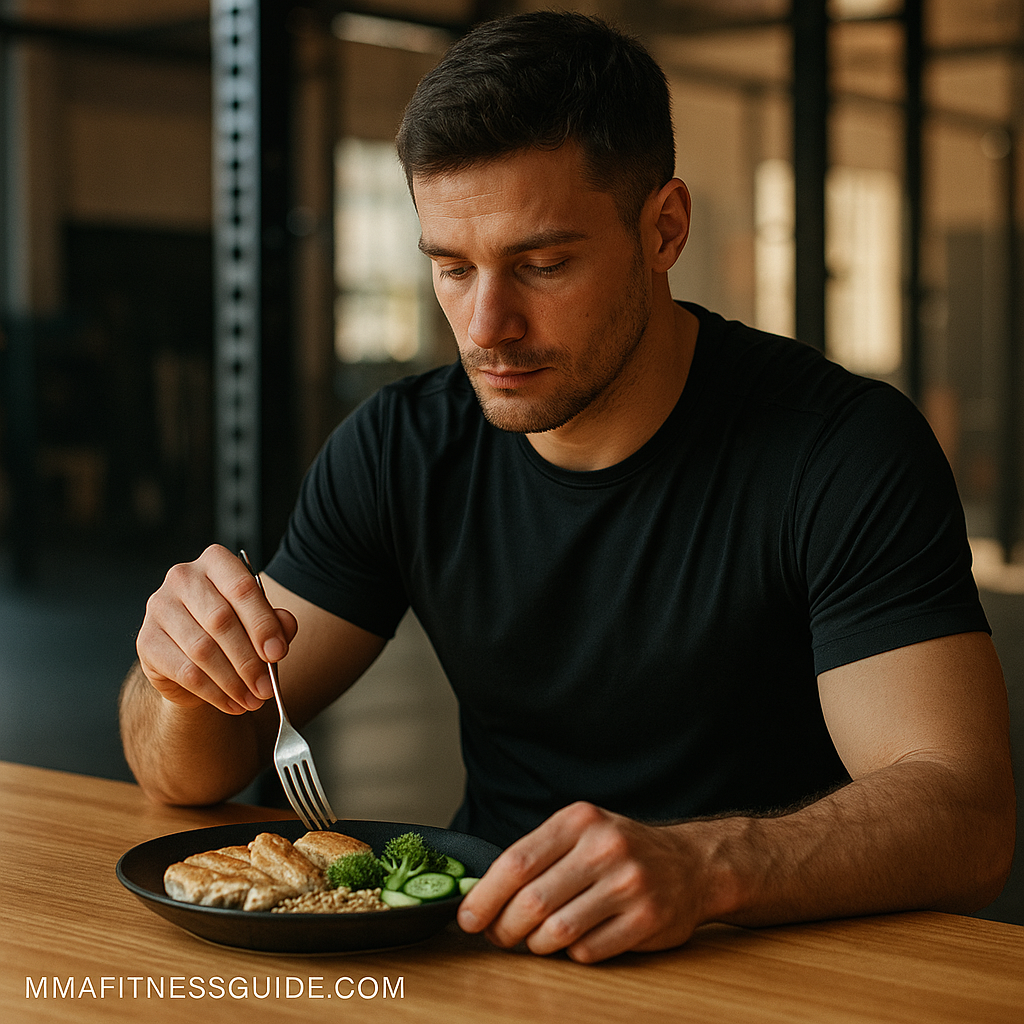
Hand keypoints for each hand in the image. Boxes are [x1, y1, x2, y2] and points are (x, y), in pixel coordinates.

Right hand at [135, 544, 297, 714]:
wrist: (193, 655)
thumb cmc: (232, 630)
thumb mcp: (258, 622)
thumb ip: (276, 622)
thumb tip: (285, 628)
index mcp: (216, 562)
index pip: (242, 588)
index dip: (263, 623)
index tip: (278, 653)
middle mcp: (183, 577)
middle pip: (221, 620)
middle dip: (249, 660)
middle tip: (267, 688)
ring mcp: (159, 607)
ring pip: (202, 649)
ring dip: (233, 681)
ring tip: (252, 700)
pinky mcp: (146, 640)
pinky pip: (184, 671)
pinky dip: (213, 692)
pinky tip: (231, 703)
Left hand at [457, 801, 712, 962]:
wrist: (690, 863)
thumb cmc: (621, 849)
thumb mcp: (581, 832)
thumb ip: (537, 854)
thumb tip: (482, 894)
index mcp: (579, 821)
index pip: (517, 862)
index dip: (485, 896)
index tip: (468, 918)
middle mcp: (604, 848)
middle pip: (532, 902)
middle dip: (505, 928)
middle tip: (499, 936)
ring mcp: (628, 884)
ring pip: (557, 931)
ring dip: (536, 945)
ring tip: (536, 940)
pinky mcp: (645, 920)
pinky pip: (588, 951)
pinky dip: (573, 954)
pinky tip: (576, 941)